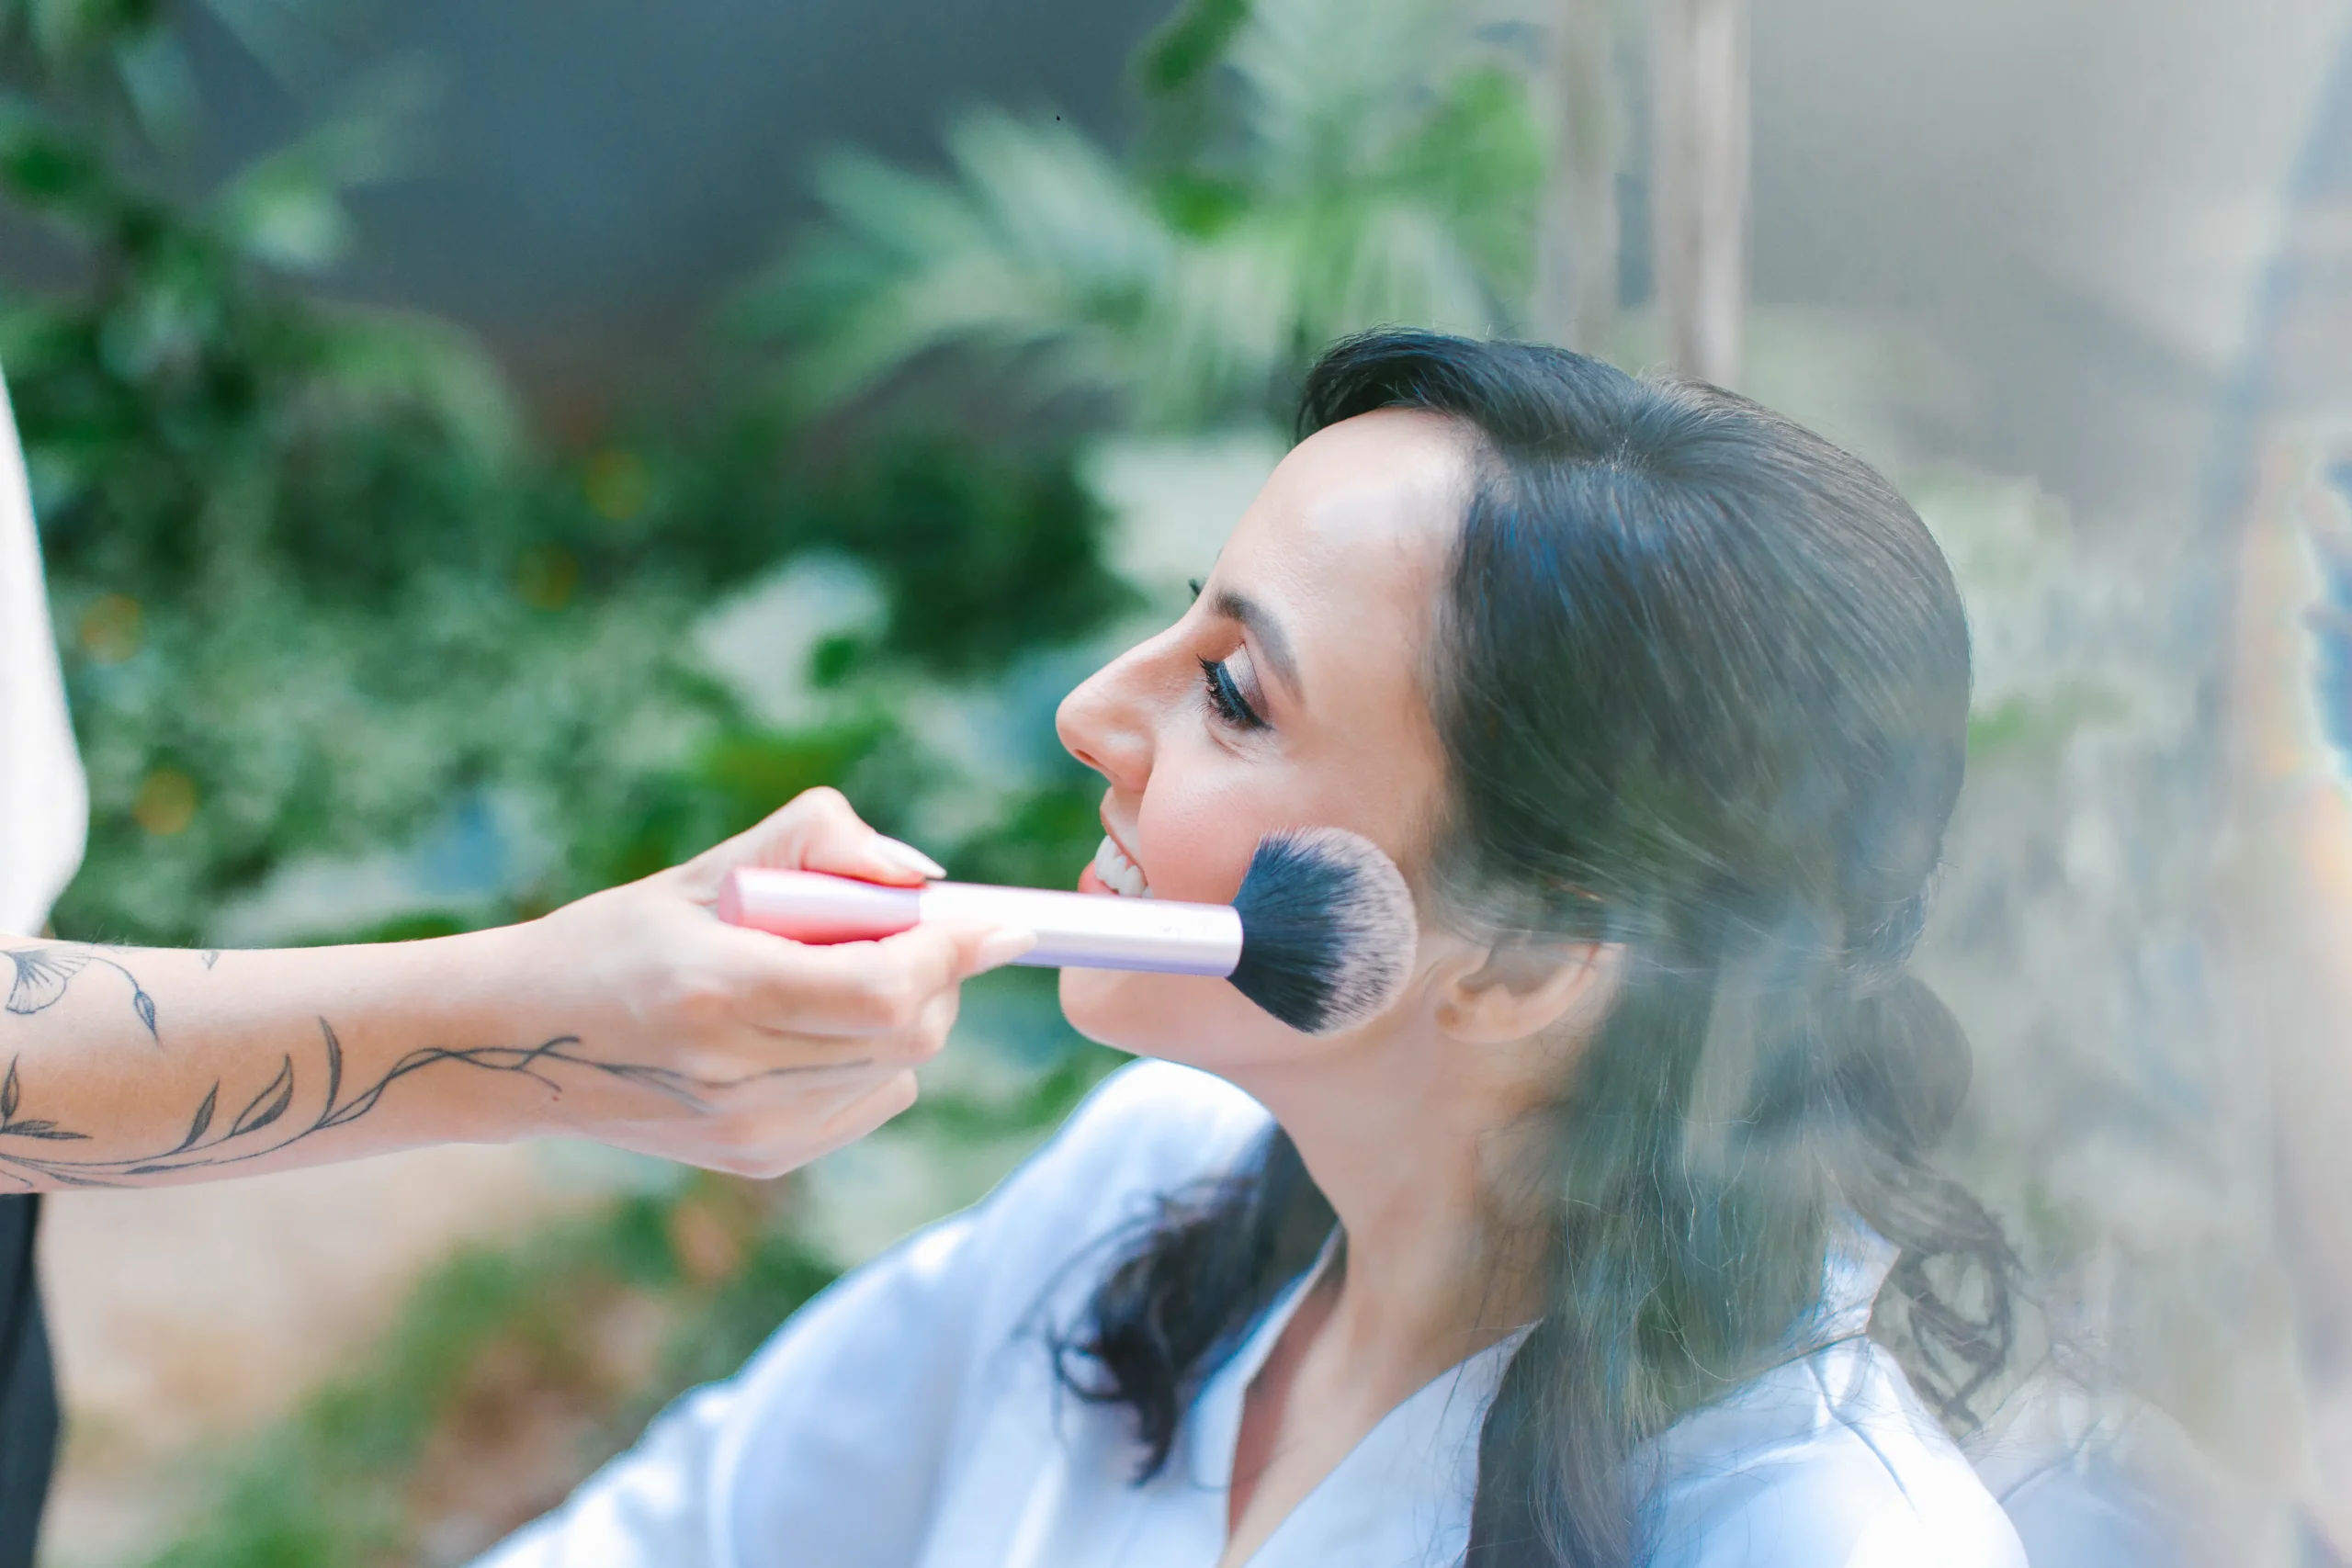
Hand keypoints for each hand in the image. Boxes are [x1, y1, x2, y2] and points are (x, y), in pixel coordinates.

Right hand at [502, 788, 1030, 1175]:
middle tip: (896, 933)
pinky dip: (872, 1057)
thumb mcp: (711, 868)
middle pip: (910, 1033)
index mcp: (721, 992)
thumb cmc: (621, 936)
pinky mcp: (761, 1159)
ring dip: (902, 1013)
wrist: (523, 1043)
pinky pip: (873, 1099)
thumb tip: (923, 879)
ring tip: (827, 977)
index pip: (887, 990)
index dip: (955, 954)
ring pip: (902, 1068)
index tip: (999, 922)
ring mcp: (752, 1130)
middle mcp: (738, 1076)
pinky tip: (805, 1029)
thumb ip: (821, 844)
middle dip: (933, 975)